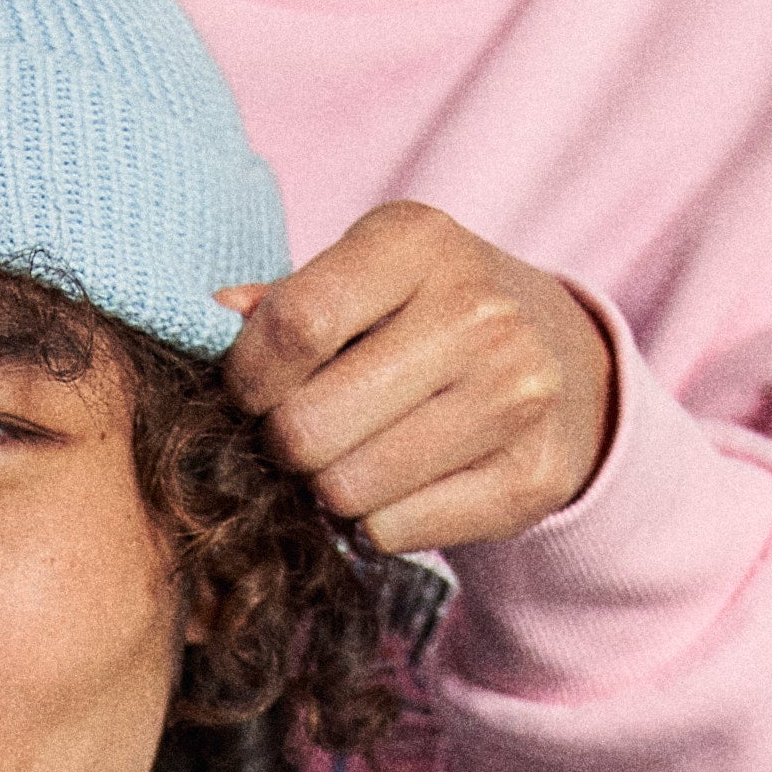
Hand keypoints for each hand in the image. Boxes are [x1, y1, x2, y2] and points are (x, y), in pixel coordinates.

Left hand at [219, 201, 616, 559]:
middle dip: (284, 443)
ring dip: (327, 488)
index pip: (295, 326)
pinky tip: (398, 485)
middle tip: (302, 432)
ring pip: (348, 490)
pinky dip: (376, 522)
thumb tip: (207, 318)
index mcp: (419, 240)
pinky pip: (395, 532)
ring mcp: (515, 397)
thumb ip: (282, 302)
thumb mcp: (363, 276)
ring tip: (350, 457)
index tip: (250, 390)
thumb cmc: (426, 313)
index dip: (246, 378)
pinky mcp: (532, 478)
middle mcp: (479, 313)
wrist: (564, 358)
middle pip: (309, 426)